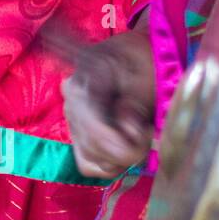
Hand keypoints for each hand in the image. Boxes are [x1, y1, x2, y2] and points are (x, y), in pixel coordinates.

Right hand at [63, 16, 155, 177]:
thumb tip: (127, 130)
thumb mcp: (147, 76)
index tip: (146, 131)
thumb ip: (136, 105)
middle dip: (127, 147)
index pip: (95, 131)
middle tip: (148, 127)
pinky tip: (126, 143)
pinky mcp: (78, 137)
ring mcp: (72, 122)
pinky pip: (89, 165)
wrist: (140, 55)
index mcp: (83, 83)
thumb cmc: (146, 60)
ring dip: (122, 155)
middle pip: (95, 149)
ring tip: (138, 130)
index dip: (124, 143)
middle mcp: (70, 104)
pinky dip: (111, 162)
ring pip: (93, 161)